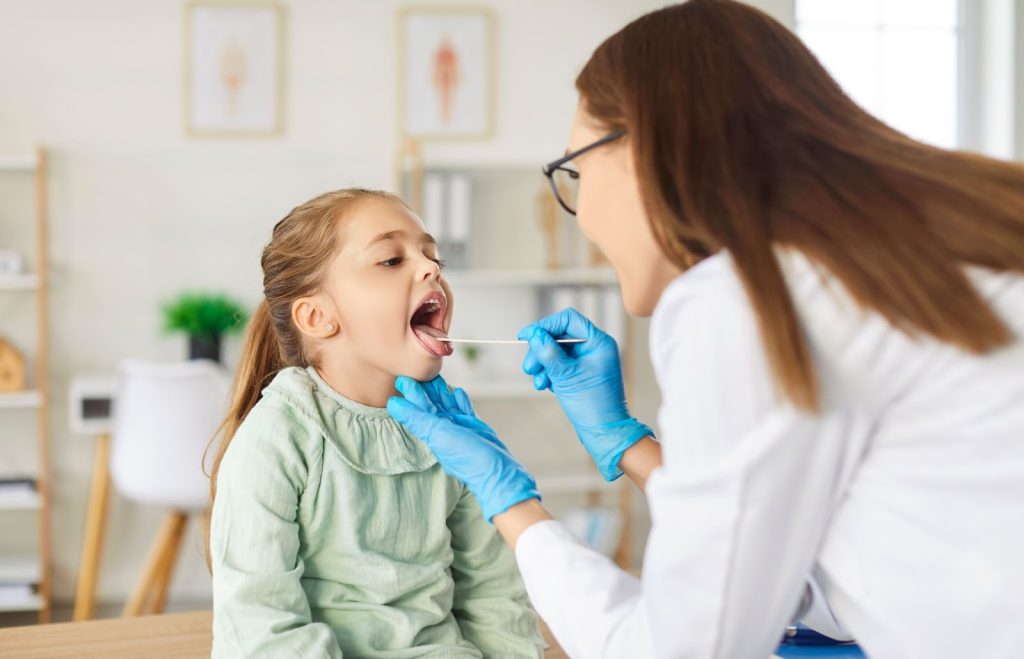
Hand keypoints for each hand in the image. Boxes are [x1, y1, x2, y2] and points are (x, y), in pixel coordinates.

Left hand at [387, 375, 539, 521]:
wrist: (497, 471)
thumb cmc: (467, 456)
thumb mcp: (438, 434)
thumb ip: (416, 418)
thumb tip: (393, 404)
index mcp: (433, 429)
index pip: (418, 407)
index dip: (410, 392)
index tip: (402, 377)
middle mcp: (444, 427)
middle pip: (432, 403)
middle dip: (425, 388)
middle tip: (418, 369)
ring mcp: (460, 426)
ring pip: (448, 403)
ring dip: (441, 390)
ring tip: (435, 375)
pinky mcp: (475, 426)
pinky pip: (465, 409)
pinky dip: (460, 400)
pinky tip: (458, 390)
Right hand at [517, 308, 653, 480]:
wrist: (604, 432)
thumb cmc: (592, 404)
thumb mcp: (565, 376)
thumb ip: (549, 352)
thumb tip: (534, 334)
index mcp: (598, 342)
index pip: (568, 320)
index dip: (545, 325)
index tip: (525, 336)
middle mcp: (595, 347)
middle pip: (559, 336)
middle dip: (540, 351)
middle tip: (528, 367)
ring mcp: (588, 360)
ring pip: (557, 352)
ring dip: (543, 364)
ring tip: (537, 382)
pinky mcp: (582, 372)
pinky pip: (560, 364)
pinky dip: (550, 373)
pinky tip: (544, 386)